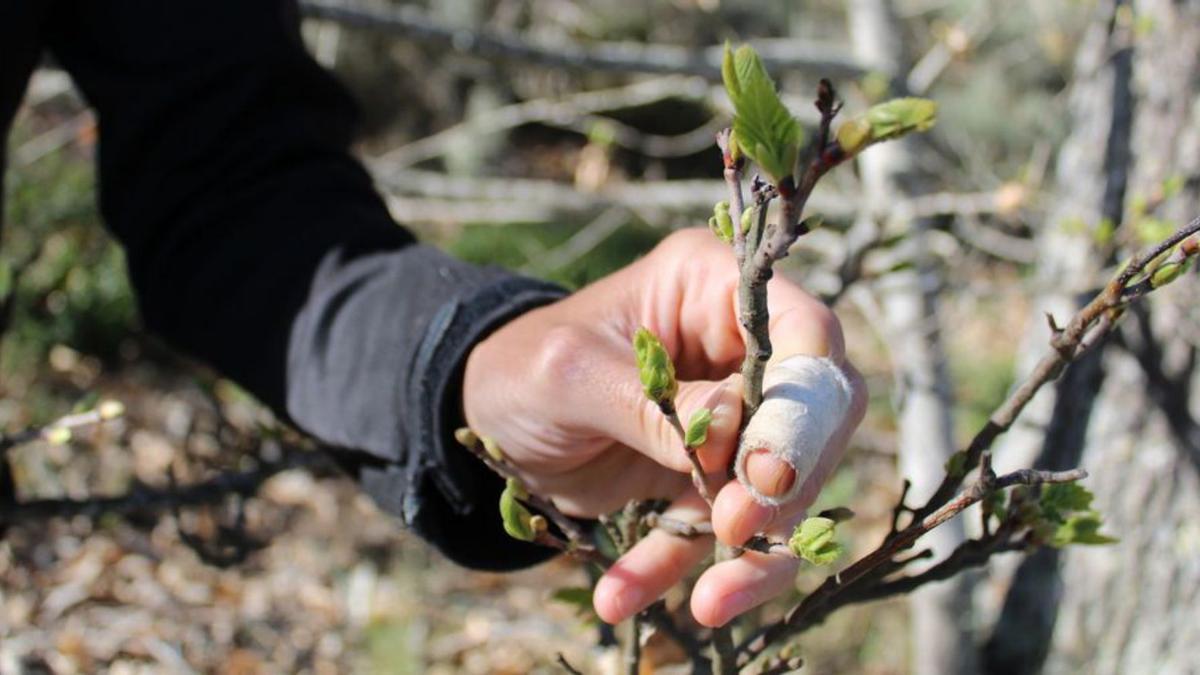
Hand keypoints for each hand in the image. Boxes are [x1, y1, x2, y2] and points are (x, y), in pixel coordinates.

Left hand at [462, 228, 865, 626]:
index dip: (803, 403)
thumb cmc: (523, 367)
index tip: (767, 471)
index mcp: (714, 287)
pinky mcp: (714, 482)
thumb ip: (648, 401)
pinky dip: (679, 572)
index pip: (805, 333)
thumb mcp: (568, 373)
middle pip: (817, 418)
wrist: (495, 416)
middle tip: (734, 527)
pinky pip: (721, 537)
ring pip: (785, 492)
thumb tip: (733, 433)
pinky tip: (620, 596)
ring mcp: (737, 421)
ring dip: (752, 555)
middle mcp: (742, 348)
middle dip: (786, 484)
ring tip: (706, 604)